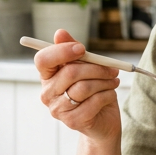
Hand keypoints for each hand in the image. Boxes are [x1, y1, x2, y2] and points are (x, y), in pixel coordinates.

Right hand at [34, 29, 121, 144]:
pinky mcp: (73, 121)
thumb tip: (60, 33)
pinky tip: (110, 94)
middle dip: (96, 68)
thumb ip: (73, 49)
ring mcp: (58, 110)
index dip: (62, 51)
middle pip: (70, 73)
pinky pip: (94, 101)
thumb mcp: (85, 67)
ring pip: (84, 87)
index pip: (43, 60)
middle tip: (112, 69)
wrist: (102, 120)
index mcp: (47, 76)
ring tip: (113, 81)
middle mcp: (47, 94)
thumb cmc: (92, 90)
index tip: (82, 49)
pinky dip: (108, 95)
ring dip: (104, 81)